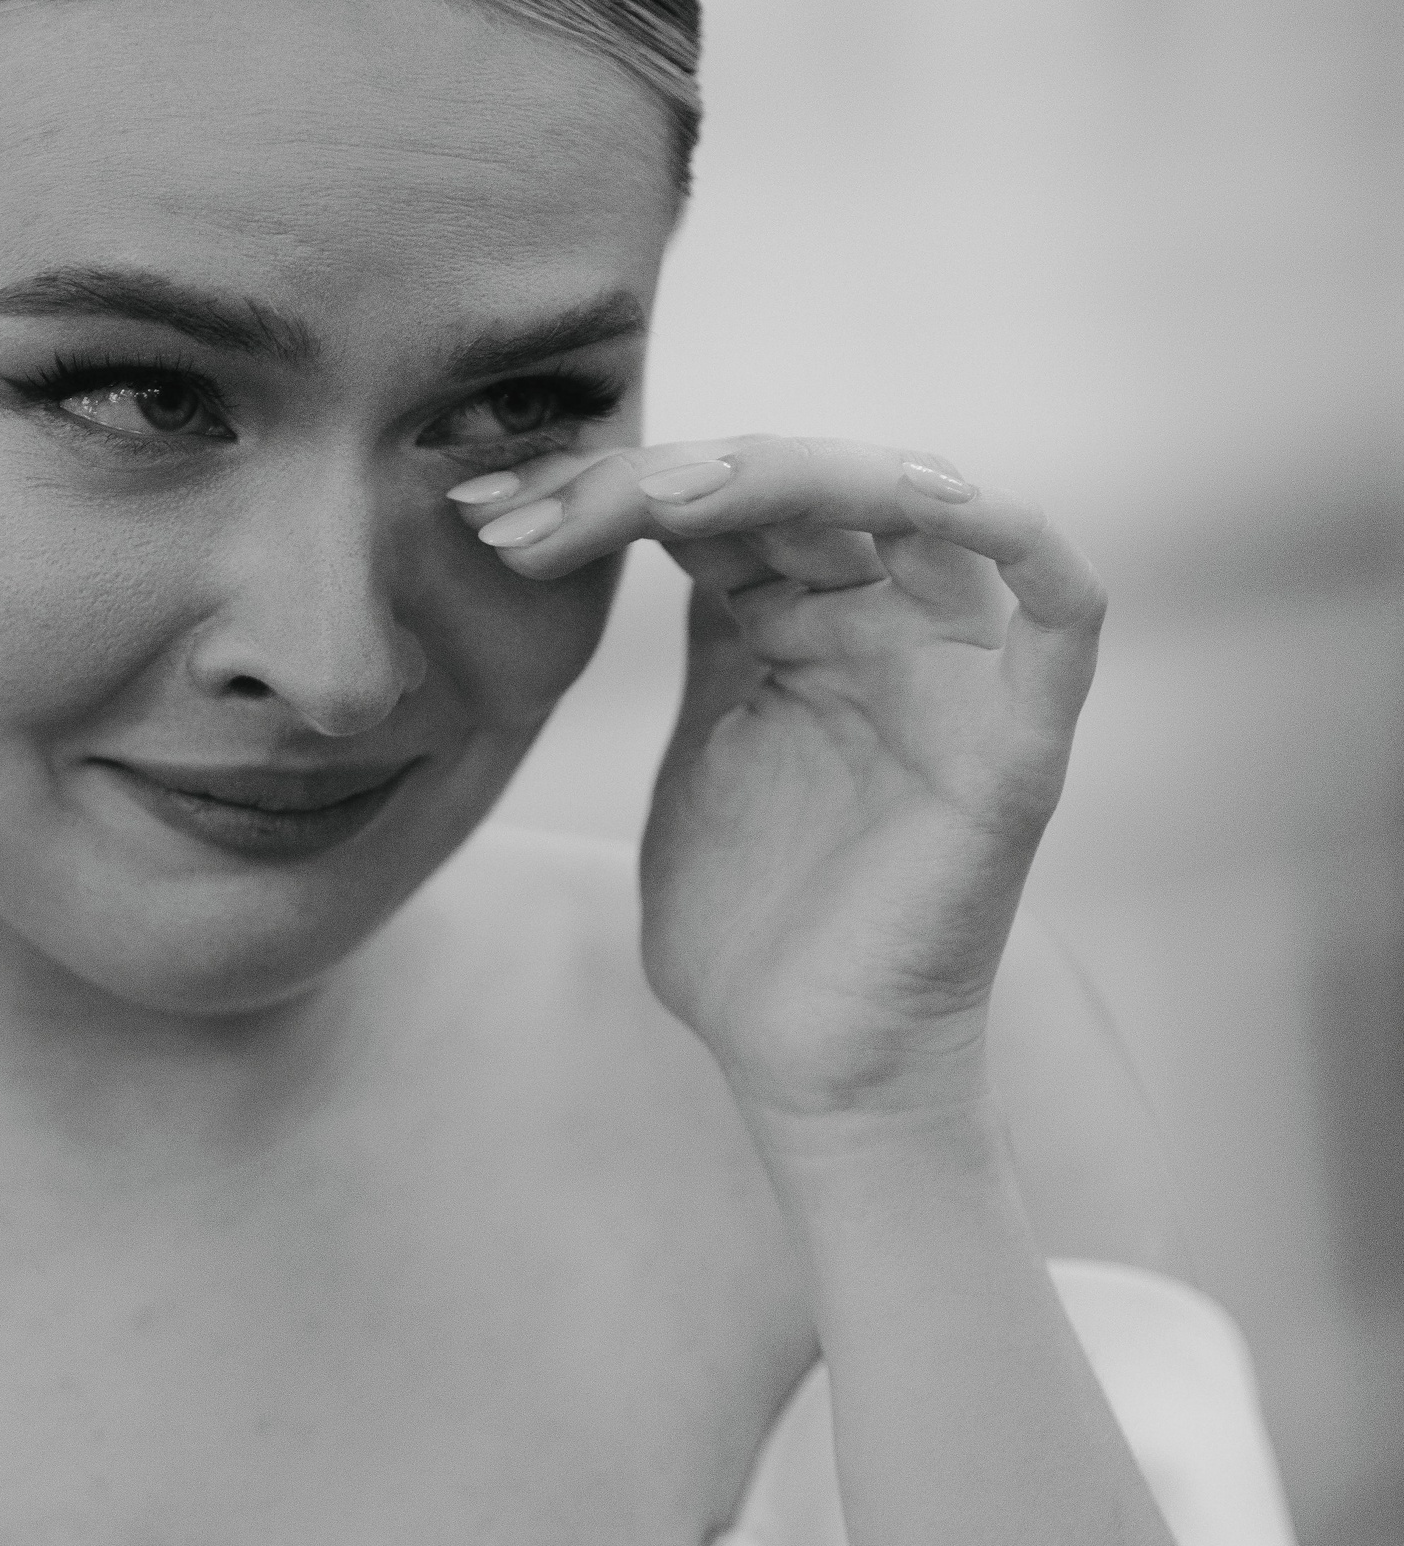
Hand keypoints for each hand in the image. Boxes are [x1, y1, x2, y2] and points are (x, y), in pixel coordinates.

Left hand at [453, 439, 1105, 1139]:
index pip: (717, 507)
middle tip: (521, 516)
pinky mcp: (1014, 743)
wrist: (802, 1067)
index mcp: (802, 624)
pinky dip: (1018, 534)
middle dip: (650, 481)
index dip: (604, 490)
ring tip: (652, 498)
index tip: (482, 516)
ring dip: (776, 478)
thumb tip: (616, 519)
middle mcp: (884, 625)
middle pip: (790, 487)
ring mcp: (952, 674)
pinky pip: (1062, 608)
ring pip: (901, 504)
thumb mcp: (698, 749)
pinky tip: (928, 497)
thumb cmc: (747, 929)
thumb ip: (700, 639)